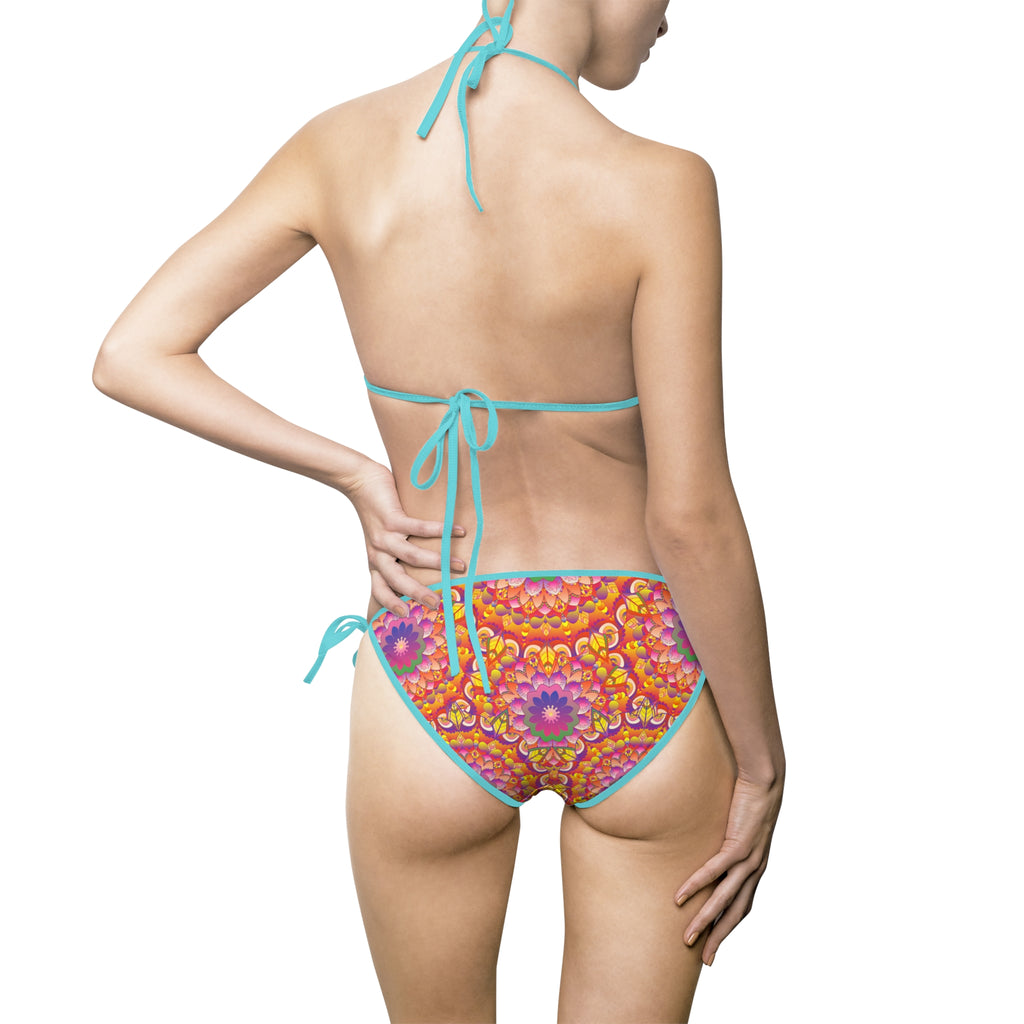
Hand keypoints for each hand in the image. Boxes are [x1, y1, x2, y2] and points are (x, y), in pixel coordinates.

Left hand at [344, 460, 464, 615]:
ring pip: (411, 556)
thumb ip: (397, 554)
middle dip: (418, 593)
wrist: (359, 482)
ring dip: (438, 561)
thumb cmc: (376, 512)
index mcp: (376, 562)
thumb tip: (427, 566)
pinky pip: (419, 528)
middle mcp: (378, 553)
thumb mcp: (381, 540)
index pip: (380, 590)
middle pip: (397, 580)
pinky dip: (440, 530)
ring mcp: (384, 536)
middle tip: (438, 603)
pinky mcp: (392, 518)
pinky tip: (459, 531)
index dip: (391, 605)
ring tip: (460, 566)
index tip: (409, 616)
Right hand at [674, 772, 783, 965]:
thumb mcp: (739, 827)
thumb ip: (728, 841)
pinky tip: (681, 897)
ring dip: (706, 920)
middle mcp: (755, 869)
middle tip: (704, 959)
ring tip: (688, 937)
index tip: (713, 946)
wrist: (766, 779)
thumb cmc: (750, 798)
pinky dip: (697, 885)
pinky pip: (715, 870)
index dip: (728, 928)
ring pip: (725, 899)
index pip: (742, 907)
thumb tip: (709, 846)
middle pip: (736, 913)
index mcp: (756, 867)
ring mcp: (748, 858)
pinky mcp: (739, 844)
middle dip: (720, 937)